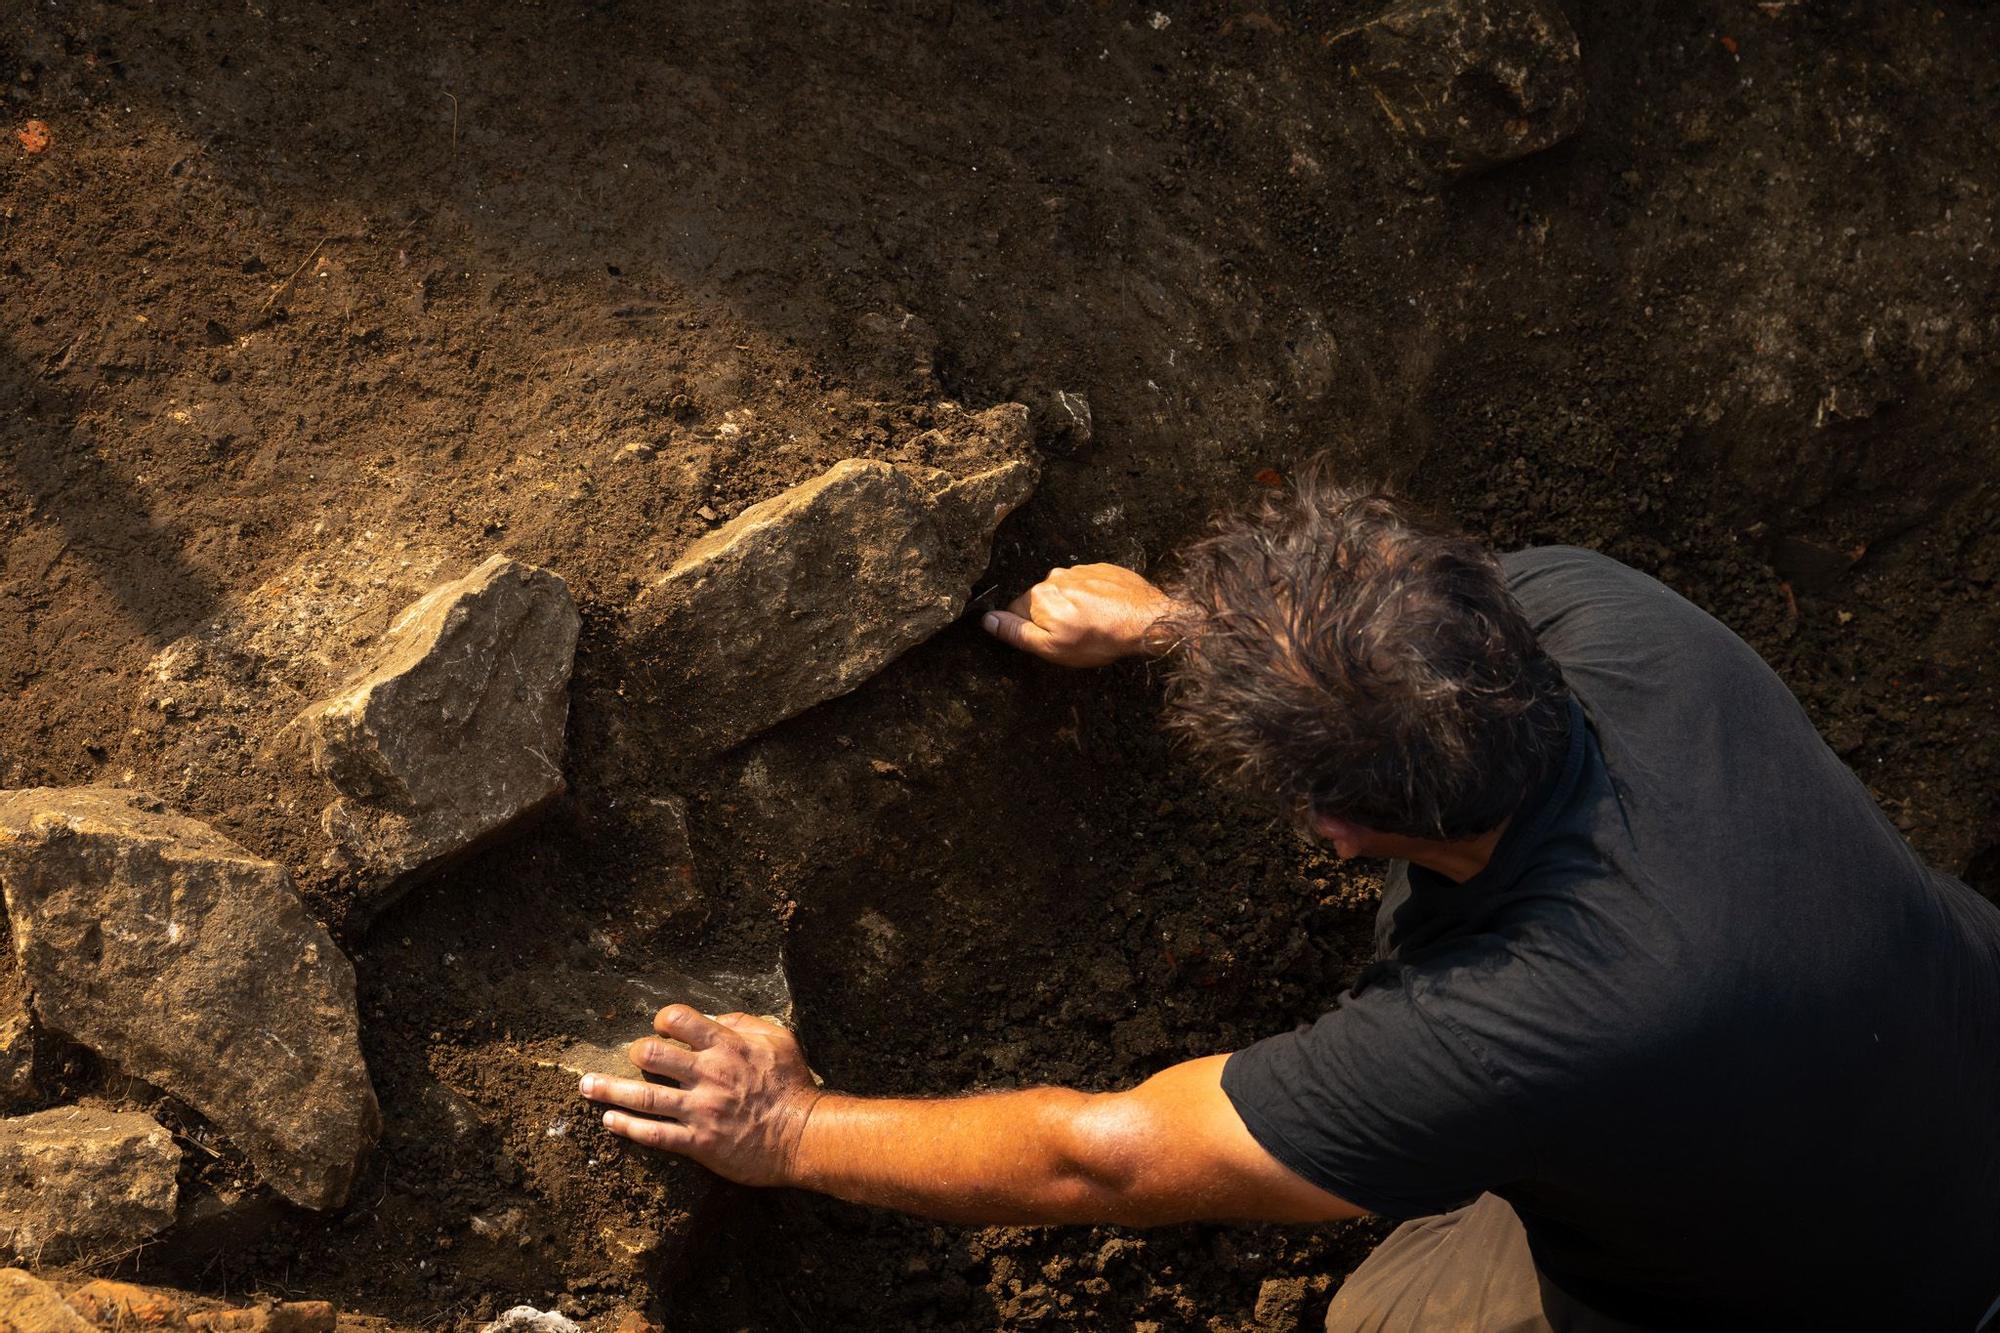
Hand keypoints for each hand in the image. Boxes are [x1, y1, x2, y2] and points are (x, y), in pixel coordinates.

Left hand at [579, 1005, 821, 1187]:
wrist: (803, 1134)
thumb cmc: (791, 1084)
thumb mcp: (778, 1039)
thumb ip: (744, 1023)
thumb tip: (714, 1018)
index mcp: (727, 1046)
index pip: (682, 1020)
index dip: (664, 1019)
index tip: (661, 1026)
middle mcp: (708, 1075)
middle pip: (654, 1055)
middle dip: (634, 1052)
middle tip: (628, 1055)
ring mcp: (700, 1110)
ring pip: (644, 1096)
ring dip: (609, 1090)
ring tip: (585, 1086)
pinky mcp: (698, 1142)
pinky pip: (655, 1134)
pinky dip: (628, 1127)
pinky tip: (609, 1120)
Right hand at [981, 564, 1181, 666]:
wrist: (1145, 621)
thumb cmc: (1097, 639)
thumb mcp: (1051, 647)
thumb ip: (1016, 632)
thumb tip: (987, 620)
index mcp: (1038, 595)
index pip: (1017, 612)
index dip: (1033, 630)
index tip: (1053, 640)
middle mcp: (1056, 576)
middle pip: (1043, 600)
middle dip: (1054, 616)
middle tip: (1075, 635)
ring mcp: (1082, 570)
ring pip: (1067, 592)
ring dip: (1074, 606)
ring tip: (1094, 624)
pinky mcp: (1103, 569)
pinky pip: (1089, 584)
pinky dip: (1094, 598)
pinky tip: (1106, 612)